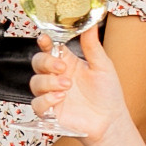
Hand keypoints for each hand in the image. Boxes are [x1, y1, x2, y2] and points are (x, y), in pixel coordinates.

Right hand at [26, 23, 128, 142]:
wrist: (110, 121)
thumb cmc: (108, 94)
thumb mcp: (103, 66)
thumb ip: (92, 46)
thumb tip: (90, 25)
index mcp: (68, 63)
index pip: (50, 48)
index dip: (44, 42)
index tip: (45, 39)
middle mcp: (57, 76)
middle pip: (37, 62)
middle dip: (46, 62)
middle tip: (61, 67)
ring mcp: (52, 93)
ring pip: (35, 82)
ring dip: (49, 82)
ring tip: (67, 86)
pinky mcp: (50, 111)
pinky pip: (37, 103)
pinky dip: (46, 100)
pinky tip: (60, 98)